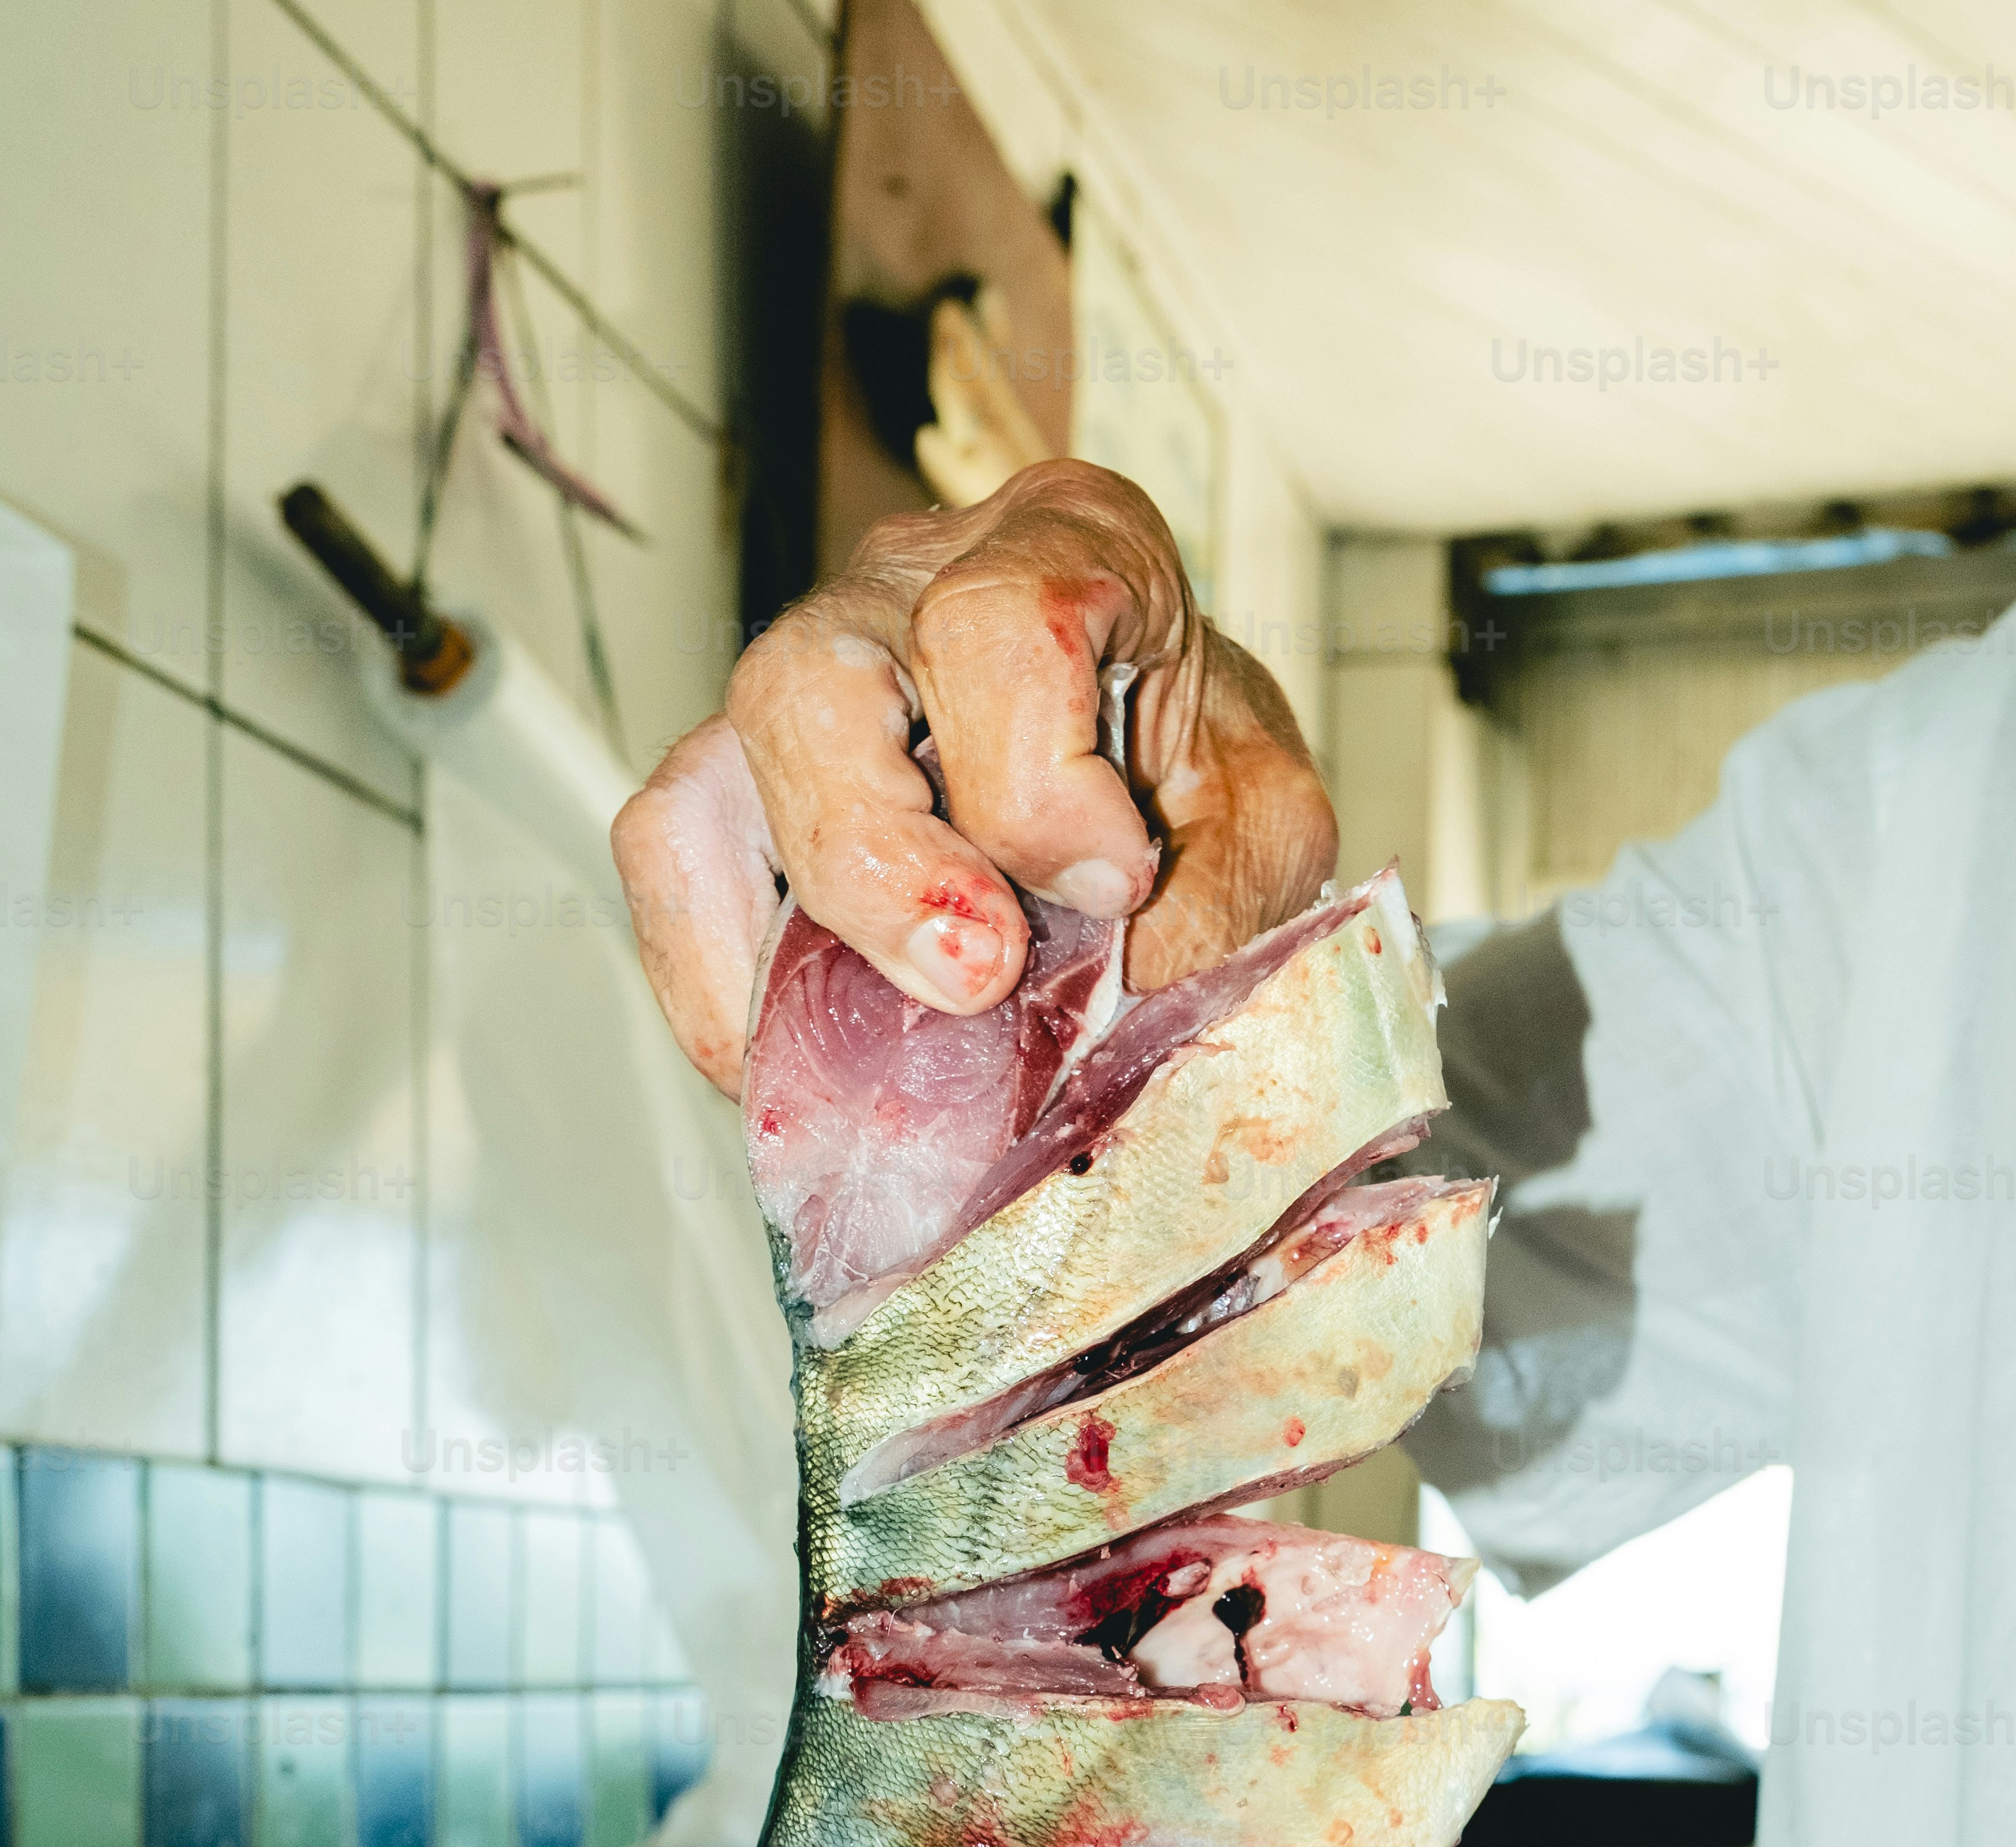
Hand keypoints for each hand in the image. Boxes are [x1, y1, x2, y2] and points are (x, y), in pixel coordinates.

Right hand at [610, 457, 1336, 1094]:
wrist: (1168, 782)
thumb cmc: (1203, 780)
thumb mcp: (1264, 825)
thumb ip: (1215, 898)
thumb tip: (1120, 1000)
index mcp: (1064, 545)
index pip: (1002, 627)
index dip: (1043, 787)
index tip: (1113, 884)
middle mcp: (908, 585)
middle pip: (815, 686)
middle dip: (882, 860)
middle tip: (976, 977)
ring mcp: (808, 675)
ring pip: (720, 772)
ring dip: (796, 935)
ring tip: (880, 1046)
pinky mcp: (744, 776)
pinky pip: (674, 854)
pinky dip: (721, 976)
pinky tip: (807, 1055)